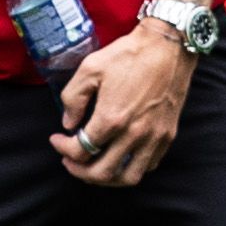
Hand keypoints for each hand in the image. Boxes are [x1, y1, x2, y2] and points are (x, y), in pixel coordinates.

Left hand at [54, 22, 193, 185]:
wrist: (168, 47)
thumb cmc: (128, 54)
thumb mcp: (90, 68)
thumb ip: (73, 98)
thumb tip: (69, 123)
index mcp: (111, 118)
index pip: (80, 150)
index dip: (63, 148)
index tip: (57, 139)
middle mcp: (133, 134)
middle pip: (101, 172)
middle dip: (79, 171)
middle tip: (70, 160)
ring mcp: (153, 137)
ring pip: (128, 177)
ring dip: (107, 179)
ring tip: (95, 167)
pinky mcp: (167, 135)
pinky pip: (148, 165)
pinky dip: (131, 168)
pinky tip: (121, 157)